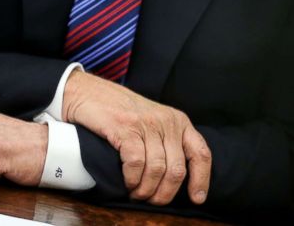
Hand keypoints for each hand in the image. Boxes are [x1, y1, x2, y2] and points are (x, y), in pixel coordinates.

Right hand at [62, 71, 210, 205]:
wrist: (91, 93)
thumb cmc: (123, 113)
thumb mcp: (155, 122)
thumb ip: (168, 143)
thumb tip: (175, 179)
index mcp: (179, 122)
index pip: (200, 153)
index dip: (201, 179)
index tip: (197, 198)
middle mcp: (167, 122)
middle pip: (177, 169)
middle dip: (165, 193)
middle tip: (151, 200)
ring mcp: (147, 124)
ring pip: (157, 169)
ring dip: (145, 189)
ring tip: (136, 193)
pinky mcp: (126, 127)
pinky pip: (136, 162)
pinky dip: (132, 178)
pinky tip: (127, 182)